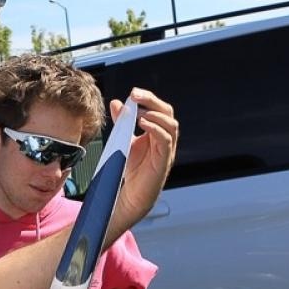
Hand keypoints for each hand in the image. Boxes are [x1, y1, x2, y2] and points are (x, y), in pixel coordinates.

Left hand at [109, 88, 177, 238]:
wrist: (131, 196)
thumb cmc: (131, 169)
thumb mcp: (123, 140)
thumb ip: (121, 122)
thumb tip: (117, 102)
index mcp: (156, 131)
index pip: (159, 108)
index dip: (149, 98)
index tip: (134, 93)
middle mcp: (165, 139)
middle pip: (167, 112)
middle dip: (152, 101)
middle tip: (136, 95)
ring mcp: (166, 150)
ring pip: (171, 125)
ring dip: (155, 114)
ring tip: (140, 111)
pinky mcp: (164, 161)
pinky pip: (166, 141)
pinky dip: (156, 129)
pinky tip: (143, 123)